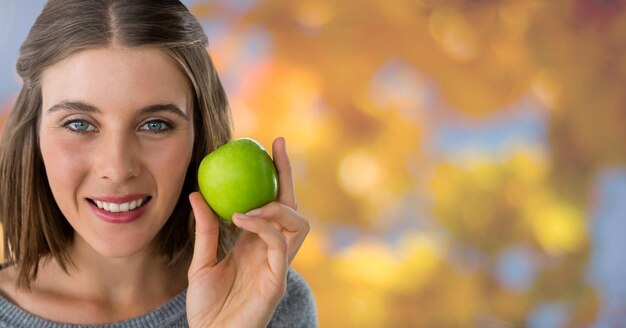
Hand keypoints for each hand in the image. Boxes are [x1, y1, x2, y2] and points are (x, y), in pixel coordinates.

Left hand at [186, 137, 309, 327]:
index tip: (270, 145)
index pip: (274, 203)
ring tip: (249, 206)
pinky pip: (278, 242)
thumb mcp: (201, 262)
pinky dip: (263, 225)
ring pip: (299, 222)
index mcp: (258, 244)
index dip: (277, 174)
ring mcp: (279, 264)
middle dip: (288, 175)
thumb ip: (205, 230)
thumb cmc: (207, 307)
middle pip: (293, 206)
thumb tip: (197, 193)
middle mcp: (273, 251)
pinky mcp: (278, 278)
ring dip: (276, 206)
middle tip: (275, 149)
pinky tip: (241, 218)